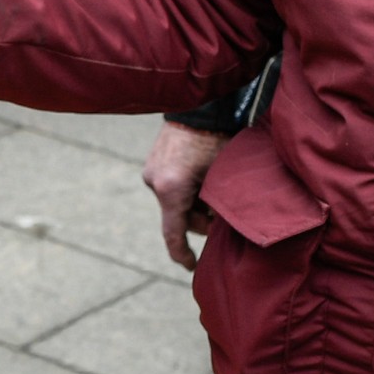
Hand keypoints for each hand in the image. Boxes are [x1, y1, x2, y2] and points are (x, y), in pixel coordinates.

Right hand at [144, 122, 221, 269]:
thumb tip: (219, 226)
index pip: (173, 234)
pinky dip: (186, 189)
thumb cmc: (217, 139)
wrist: (200, 106)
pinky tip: (203, 177)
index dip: (182, 254)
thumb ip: (218, 205)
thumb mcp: (223, 177)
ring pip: (176, 202)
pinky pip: (171, 187)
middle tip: (222, 214)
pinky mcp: (153, 163)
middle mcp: (155, 182)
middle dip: (200, 219)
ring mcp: (151, 172)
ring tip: (214, 189)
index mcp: (171, 189)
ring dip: (194, 203)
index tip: (191, 267)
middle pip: (179, 217)